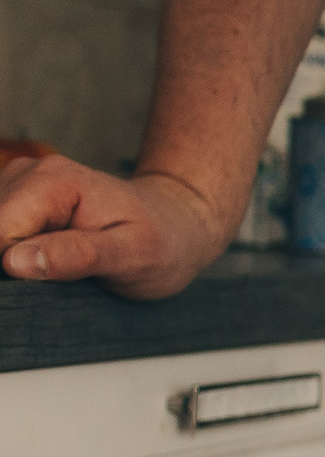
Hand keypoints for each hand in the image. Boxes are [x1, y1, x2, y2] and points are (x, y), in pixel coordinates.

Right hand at [0, 155, 234, 299]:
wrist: (176, 226)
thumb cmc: (163, 242)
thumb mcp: (133, 256)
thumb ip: (76, 257)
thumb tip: (15, 262)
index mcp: (54, 181)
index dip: (14, 267)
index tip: (49, 283)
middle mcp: (28, 174)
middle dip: (14, 263)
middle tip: (69, 274)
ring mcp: (19, 185)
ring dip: (15, 259)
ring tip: (66, 264)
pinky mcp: (16, 201)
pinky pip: (0, 233)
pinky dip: (17, 253)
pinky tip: (52, 257)